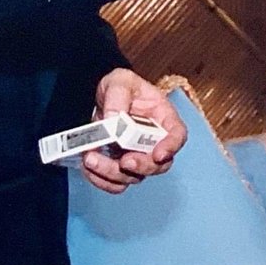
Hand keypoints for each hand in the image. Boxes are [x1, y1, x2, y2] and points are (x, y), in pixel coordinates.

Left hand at [81, 69, 186, 194]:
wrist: (102, 98)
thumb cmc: (120, 87)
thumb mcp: (120, 81)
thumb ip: (118, 95)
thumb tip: (112, 119)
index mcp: (163, 117)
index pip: (177, 134)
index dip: (171, 147)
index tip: (158, 154)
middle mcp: (154, 141)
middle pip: (159, 164)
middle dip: (141, 167)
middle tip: (123, 161)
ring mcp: (138, 156)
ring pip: (134, 177)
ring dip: (112, 174)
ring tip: (91, 159)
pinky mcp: (120, 166)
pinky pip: (115, 183)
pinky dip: (101, 180)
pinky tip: (88, 166)